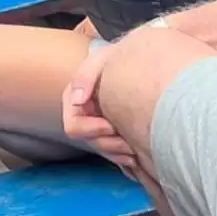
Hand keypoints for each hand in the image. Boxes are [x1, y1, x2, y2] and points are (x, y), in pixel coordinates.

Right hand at [62, 39, 137, 176]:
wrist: (142, 63)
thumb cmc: (120, 59)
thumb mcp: (103, 58)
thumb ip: (86, 74)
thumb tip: (77, 100)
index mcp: (76, 101)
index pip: (74, 126)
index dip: (92, 129)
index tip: (112, 126)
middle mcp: (85, 116)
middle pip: (91, 142)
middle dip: (109, 144)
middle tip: (129, 142)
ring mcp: (99, 127)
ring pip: (104, 150)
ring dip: (119, 153)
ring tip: (135, 148)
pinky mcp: (115, 135)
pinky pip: (116, 155)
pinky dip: (126, 158)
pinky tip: (138, 154)